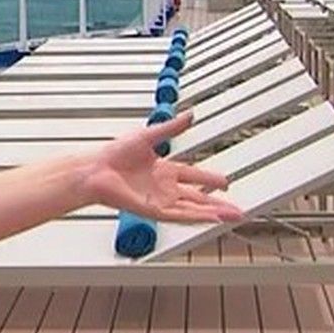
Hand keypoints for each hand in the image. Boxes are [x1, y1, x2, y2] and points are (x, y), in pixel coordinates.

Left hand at [81, 110, 244, 222]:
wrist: (96, 170)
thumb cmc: (114, 154)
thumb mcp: (149, 135)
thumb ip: (172, 128)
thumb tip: (190, 114)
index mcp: (164, 171)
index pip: (194, 176)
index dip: (210, 179)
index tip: (226, 182)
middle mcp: (164, 188)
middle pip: (198, 197)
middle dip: (219, 203)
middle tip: (237, 209)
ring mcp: (160, 201)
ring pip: (193, 209)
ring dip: (213, 213)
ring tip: (233, 216)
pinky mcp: (154, 211)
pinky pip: (180, 216)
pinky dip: (196, 217)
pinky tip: (211, 218)